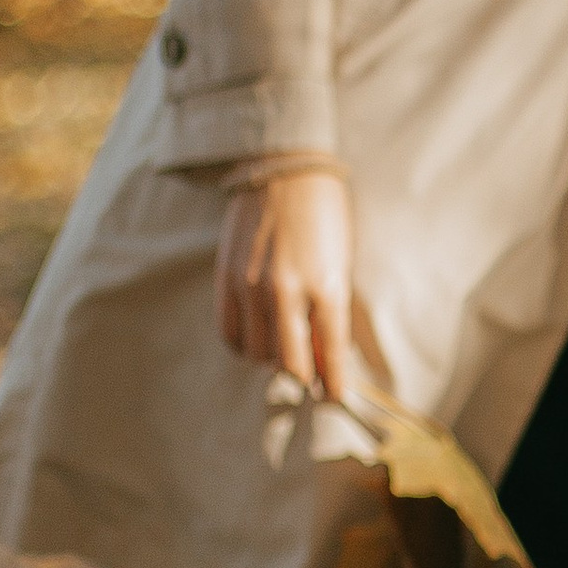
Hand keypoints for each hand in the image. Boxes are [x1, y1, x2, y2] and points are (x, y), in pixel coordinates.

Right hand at [215, 165, 354, 399]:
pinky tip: (256, 337)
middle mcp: (287, 291)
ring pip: (257, 354)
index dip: (334, 385)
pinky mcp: (225, 279)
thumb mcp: (342, 263)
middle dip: (304, 378)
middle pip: (290, 366)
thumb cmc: (325, 216)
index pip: (330, 356)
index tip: (334, 397)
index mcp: (326, 287)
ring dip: (272, 359)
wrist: (283, 171)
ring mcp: (251, 286)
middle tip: (310, 376)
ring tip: (283, 347)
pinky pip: (229, 333)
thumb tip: (328, 356)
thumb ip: (333, 311)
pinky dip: (243, 344)